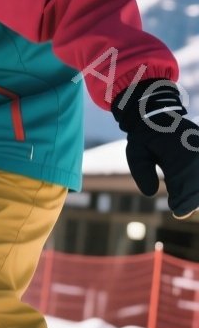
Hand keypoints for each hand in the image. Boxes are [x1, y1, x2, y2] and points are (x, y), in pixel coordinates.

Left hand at [113, 78, 198, 218]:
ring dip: (195, 192)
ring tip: (185, 201)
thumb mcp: (136, 153)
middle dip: (192, 201)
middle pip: (197, 189)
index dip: (184, 205)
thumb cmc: (144, 137)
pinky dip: (195, 180)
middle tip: (181, 210)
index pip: (187, 190)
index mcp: (180, 157)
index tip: (178, 212)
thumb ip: (142, 173)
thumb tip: (151, 193)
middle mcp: (196, 155)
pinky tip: (190, 187)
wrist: (157, 115)